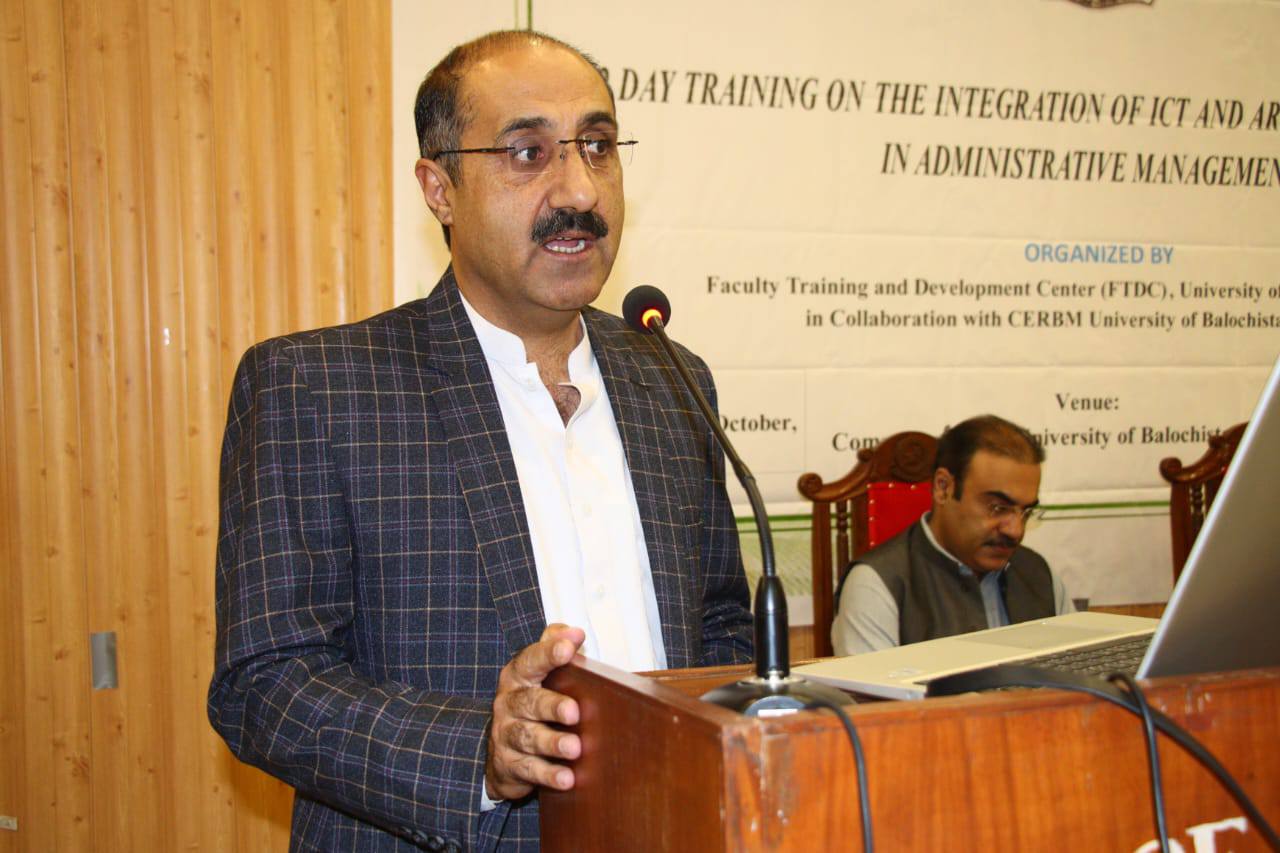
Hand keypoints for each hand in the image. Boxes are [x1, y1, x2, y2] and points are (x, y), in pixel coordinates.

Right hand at [485, 623, 585, 801]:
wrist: (501, 750)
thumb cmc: (531, 703)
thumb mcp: (537, 672)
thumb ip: (553, 645)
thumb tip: (574, 632)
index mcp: (518, 677)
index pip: (530, 660)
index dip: (548, 653)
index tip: (569, 648)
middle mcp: (508, 703)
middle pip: (529, 702)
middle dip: (551, 706)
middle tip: (573, 711)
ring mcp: (505, 735)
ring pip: (527, 737)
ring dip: (552, 742)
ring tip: (574, 747)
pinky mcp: (509, 764)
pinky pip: (529, 770)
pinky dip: (548, 774)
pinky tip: (566, 778)